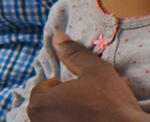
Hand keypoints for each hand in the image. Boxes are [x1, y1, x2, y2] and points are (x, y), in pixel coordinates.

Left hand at [25, 33, 149, 121]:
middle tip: (81, 99)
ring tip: (86, 112)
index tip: (75, 87)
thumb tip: (58, 37)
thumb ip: (74, 53)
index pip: (40, 90)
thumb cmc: (110, 101)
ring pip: (53, 119)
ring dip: (64, 114)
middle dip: (58, 101)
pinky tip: (90, 120)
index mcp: (39, 105)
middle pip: (44, 108)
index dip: (57, 86)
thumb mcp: (95, 70)